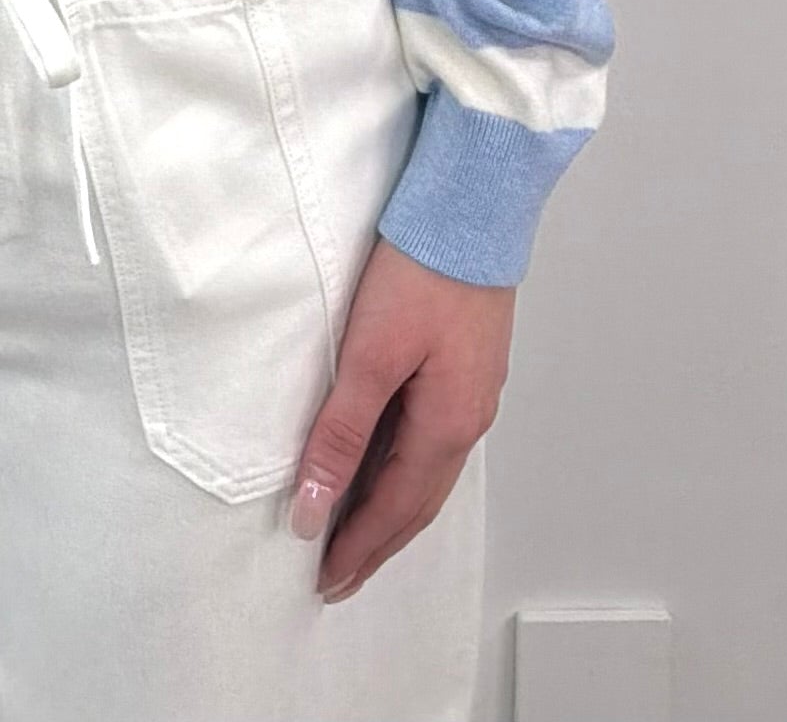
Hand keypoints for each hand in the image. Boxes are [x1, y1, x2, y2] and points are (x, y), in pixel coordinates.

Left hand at [288, 237, 512, 601]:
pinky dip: (404, 466)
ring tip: (357, 532)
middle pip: (418, 501)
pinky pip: (433, 438)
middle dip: (378, 542)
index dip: (358, 547)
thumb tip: (312, 507)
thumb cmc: (422, 272)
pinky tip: (385, 463)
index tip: (325, 580)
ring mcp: (473, 391)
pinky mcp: (467, 364)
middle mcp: (469, 417)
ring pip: (428, 471)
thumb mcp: (369, 354)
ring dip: (393, 507)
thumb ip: (340, 433)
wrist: (473, 206)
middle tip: (338, 575)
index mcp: (448, 424)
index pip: (395, 508)